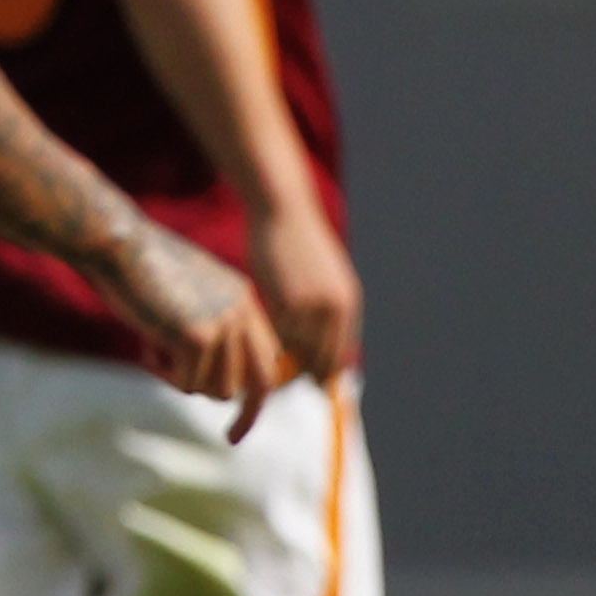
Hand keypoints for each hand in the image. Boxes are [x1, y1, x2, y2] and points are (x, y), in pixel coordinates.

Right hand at [93, 225, 285, 441]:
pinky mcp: (197, 337)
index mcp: (243, 298)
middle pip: (260, 383)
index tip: (242, 415)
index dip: (256, 388)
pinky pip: (186, 382)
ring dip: (183, 381)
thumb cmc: (134, 267)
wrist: (113, 243)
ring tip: (153, 354)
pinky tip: (143, 346)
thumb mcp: (182, 295)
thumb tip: (208, 378)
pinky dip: (161, 373)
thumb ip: (203, 327)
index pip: (267, 357)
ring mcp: (223, 324)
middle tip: (231, 439)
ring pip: (218, 389)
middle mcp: (242, 312)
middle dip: (248, 417)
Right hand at [249, 202, 361, 382]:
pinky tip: (249, 337)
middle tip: (275, 382)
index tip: (299, 384)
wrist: (284, 210)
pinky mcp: (286, 300)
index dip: (319, 376)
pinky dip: (263, 338)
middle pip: (319, 362)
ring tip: (257, 362)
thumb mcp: (321, 277)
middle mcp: (335, 311)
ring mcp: (312, 307)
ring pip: (294, 350)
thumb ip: (323, 310)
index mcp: (347, 307)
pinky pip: (275, 333)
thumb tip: (316, 345)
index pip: (337, 359)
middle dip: (298, 375)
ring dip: (277, 358)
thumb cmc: (296, 242)